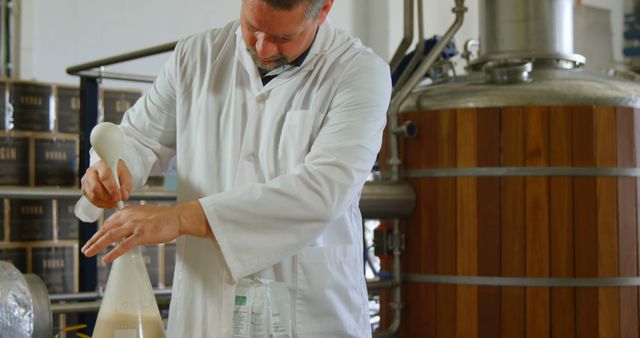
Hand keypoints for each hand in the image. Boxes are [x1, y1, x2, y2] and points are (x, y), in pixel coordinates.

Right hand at [81, 159, 131, 207]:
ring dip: (106, 202)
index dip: (112, 189)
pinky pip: (92, 200)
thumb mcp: (126, 174)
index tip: (120, 197)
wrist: (110, 169)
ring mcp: (86, 181)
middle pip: (95, 188)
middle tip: (118, 201)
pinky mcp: (85, 189)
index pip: (105, 177)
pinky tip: (110, 203)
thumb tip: (124, 196)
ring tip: (115, 202)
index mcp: (101, 165)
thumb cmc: (118, 171)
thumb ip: (126, 184)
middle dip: (108, 197)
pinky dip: (102, 204)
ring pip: (93, 196)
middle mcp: (91, 172)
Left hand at [81, 201, 211, 262]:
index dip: (100, 231)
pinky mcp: (141, 234)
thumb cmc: (164, 217)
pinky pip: (124, 245)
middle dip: (94, 240)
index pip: (109, 222)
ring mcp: (134, 225)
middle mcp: (129, 216)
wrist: (177, 217)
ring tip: (89, 253)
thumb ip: (133, 221)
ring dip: (97, 245)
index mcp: (129, 211)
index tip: (94, 239)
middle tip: (85, 248)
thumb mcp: (144, 215)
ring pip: (110, 236)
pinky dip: (113, 252)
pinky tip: (106, 259)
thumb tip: (125, 231)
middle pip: (106, 229)